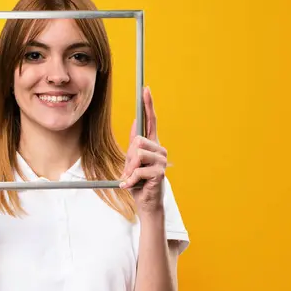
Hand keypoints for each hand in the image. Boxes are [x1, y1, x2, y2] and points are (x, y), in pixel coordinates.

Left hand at [120, 86, 167, 214]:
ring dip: (129, 169)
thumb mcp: (132, 162)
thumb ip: (134, 146)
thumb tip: (135, 126)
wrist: (145, 202)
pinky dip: (130, 180)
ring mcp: (161, 160)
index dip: (148, 105)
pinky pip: (138, 170)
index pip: (151, 121)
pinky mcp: (159, 172)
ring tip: (132, 178)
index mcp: (152, 145)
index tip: (145, 89)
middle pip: (137, 141)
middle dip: (128, 158)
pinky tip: (130, 186)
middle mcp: (160, 149)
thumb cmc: (138, 182)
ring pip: (138, 154)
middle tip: (130, 171)